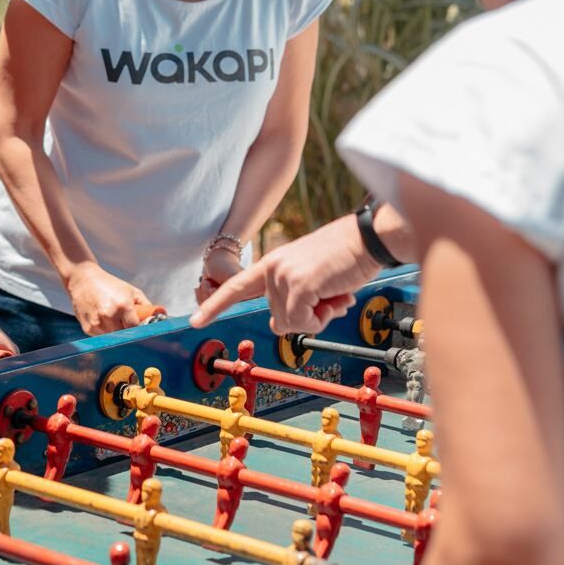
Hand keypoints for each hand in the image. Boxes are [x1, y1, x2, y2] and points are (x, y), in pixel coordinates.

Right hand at [66, 263, 152, 335]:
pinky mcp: (88, 328)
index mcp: (123, 305)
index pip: (137, 328)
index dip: (139, 329)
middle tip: (126, 322)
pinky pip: (101, 337)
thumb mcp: (131, 291)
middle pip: (125, 335)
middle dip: (128, 330)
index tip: (140, 329)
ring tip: (113, 318)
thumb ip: (146, 307)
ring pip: (113, 338)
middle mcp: (109, 315)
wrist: (83, 279)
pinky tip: (102, 318)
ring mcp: (97, 323)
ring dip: (116, 332)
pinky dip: (105, 331)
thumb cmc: (109, 284)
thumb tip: (161, 318)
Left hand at [192, 216, 369, 333]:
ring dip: (317, 317)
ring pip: (291, 324)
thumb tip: (279, 326)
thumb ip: (292, 299)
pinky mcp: (298, 286)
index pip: (236, 287)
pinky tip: (335, 298)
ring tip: (334, 292)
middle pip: (279, 318)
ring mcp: (283, 276)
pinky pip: (303, 323)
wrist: (368, 239)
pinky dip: (320, 320)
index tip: (195, 321)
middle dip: (307, 316)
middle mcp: (272, 268)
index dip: (215, 306)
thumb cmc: (345, 258)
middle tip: (329, 295)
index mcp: (272, 263)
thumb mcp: (312, 279)